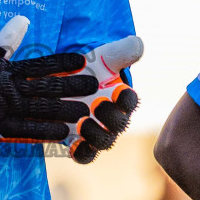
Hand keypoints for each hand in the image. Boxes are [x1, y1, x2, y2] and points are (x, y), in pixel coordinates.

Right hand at [0, 17, 97, 141]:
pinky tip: (64, 132)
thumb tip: (23, 19)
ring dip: (65, 110)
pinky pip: (28, 130)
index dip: (63, 62)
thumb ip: (5, 39)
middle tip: (93, 86)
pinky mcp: (2, 129)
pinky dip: (46, 130)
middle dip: (71, 86)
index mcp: (8, 70)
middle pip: (47, 86)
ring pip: (42, 108)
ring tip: (86, 111)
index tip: (82, 60)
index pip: (41, 64)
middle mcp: (10, 89)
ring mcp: (6, 109)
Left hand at [62, 36, 142, 163]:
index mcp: (121, 98)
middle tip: (97, 104)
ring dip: (96, 135)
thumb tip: (138, 44)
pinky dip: (81, 152)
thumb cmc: (86, 68)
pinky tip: (72, 143)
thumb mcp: (101, 56)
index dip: (127, 99)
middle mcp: (113, 118)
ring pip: (104, 142)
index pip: (130, 101)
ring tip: (82, 122)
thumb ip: (120, 51)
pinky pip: (85, 155)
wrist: (61, 81)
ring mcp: (97, 133)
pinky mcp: (80, 144)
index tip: (118, 90)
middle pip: (119, 125)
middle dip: (111, 116)